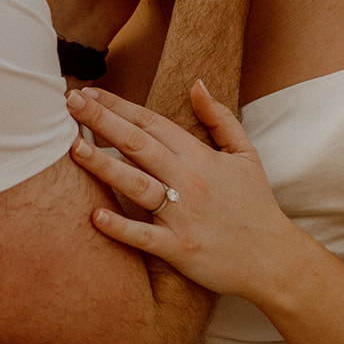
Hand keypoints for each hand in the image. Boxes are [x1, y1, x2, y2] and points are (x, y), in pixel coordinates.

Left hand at [68, 80, 293, 300]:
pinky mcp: (179, 249)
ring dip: (103, 165)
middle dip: (101, 120)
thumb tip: (197, 84)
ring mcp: (182, 215)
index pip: (152, 123)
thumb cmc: (256, 205)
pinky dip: (120, 227)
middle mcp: (188, 181)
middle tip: (69, 102)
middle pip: (137, 144)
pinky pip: (144, 236)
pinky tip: (94, 217)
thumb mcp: (245, 154)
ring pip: (136, 184)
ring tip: (73, 147)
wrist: (274, 260)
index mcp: (199, 156)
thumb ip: (220, 118)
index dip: (120, 106)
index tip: (91, 92)